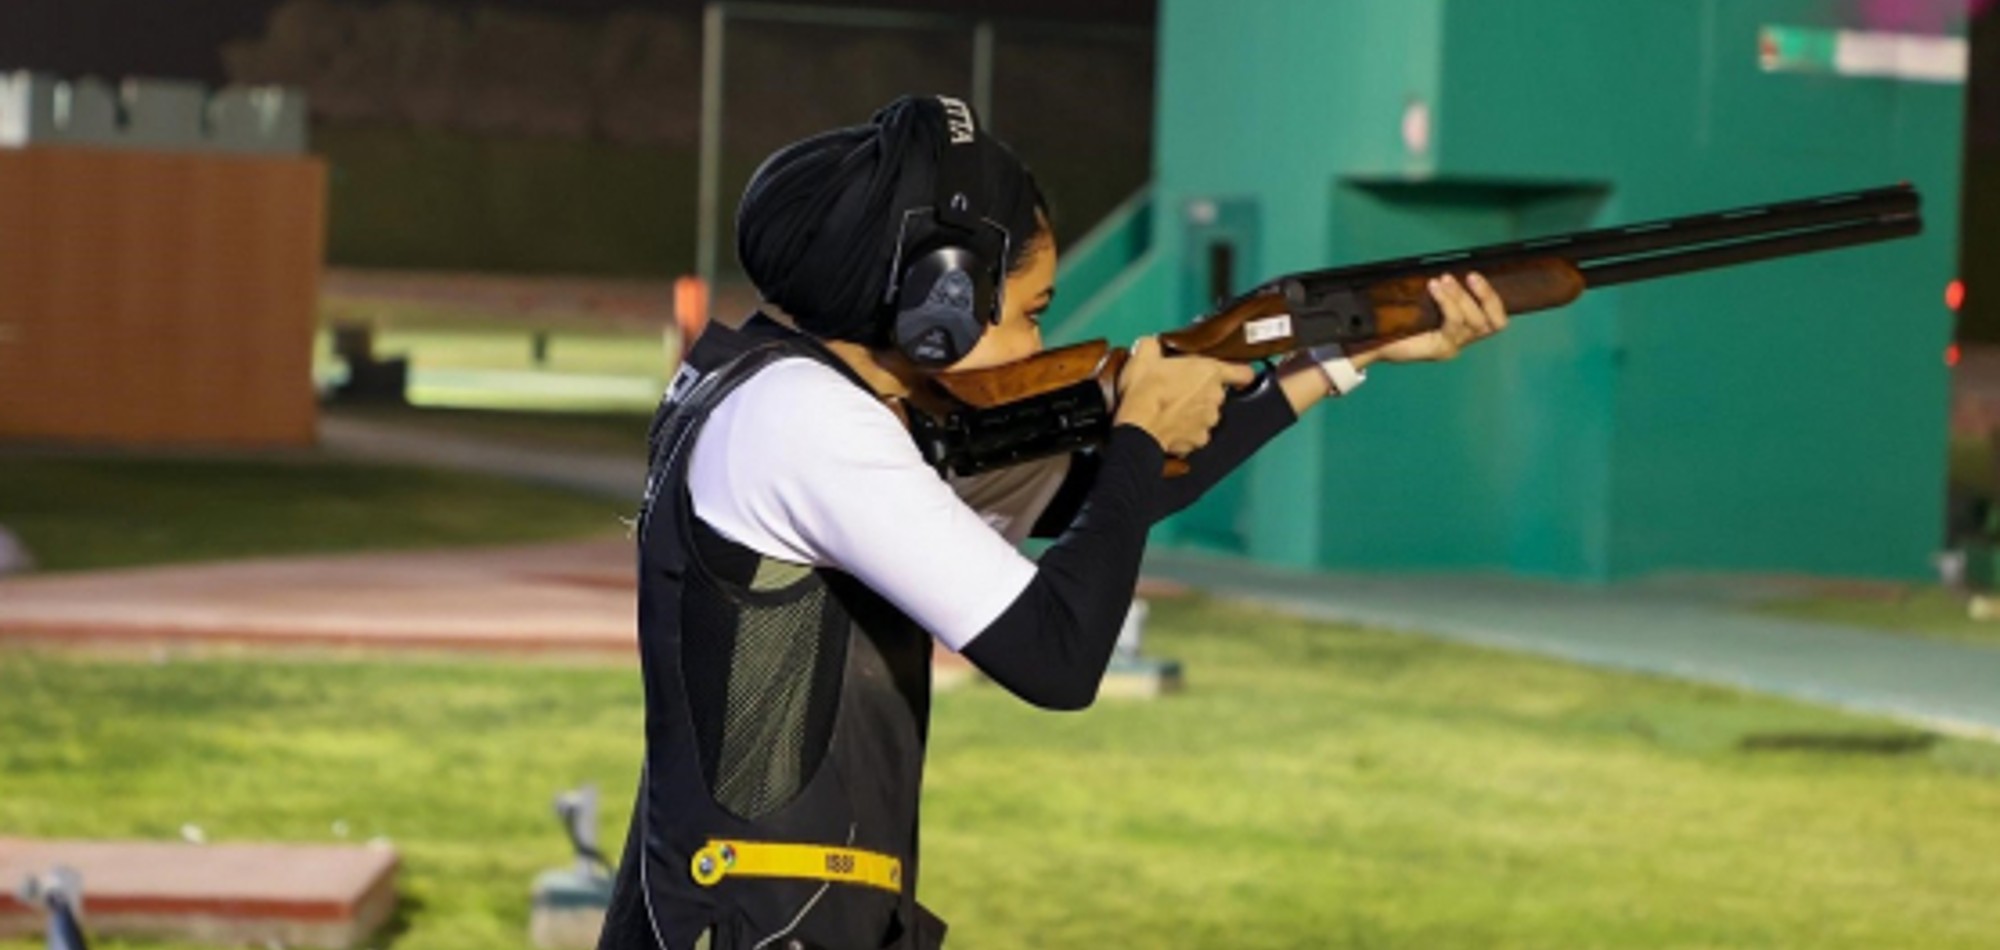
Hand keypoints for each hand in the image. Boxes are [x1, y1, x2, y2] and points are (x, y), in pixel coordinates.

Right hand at [1114, 336, 1256, 455]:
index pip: (1243, 372)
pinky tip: (1169, 425)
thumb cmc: (1145, 392)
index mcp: (1209, 371)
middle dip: (1201, 390)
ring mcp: (1208, 420)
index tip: (1234, 374)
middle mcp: (1215, 397)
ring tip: (1170, 408)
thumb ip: (1153, 345)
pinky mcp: (1198, 440)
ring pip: (1206, 414)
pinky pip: (1196, 433)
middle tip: (1179, 387)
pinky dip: (1185, 430)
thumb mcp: (1144, 355)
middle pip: (1217, 392)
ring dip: (1193, 411)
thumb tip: (1151, 345)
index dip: (1239, 373)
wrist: (1138, 428)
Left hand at [1359, 272, 1509, 364]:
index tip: (1476, 276)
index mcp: (1464, 328)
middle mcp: (1463, 339)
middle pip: (1490, 322)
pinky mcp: (1440, 349)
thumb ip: (1442, 290)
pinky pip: (1452, 324)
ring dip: (1460, 296)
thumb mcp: (1425, 299)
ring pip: (1472, 322)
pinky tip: (1434, 288)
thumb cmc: (1399, 316)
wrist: (1374, 338)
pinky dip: (1447, 303)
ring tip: (1443, 280)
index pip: (1496, 320)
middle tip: (1470, 275)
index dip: (1494, 299)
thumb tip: (1450, 268)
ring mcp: (1452, 346)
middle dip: (1484, 295)